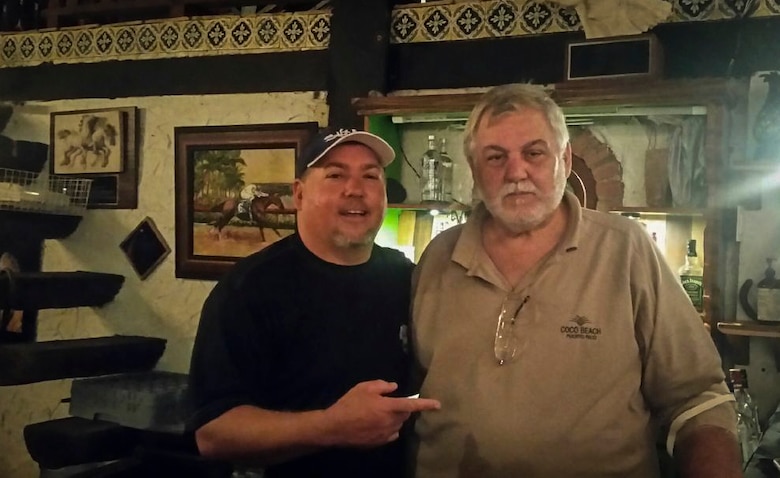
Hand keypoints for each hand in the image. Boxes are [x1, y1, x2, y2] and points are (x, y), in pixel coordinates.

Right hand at [322, 380, 439, 447]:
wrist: (335, 427)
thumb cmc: (349, 404)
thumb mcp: (364, 388)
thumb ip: (382, 386)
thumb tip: (394, 387)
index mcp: (389, 407)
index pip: (412, 405)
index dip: (426, 404)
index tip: (438, 405)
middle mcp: (391, 422)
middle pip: (405, 415)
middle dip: (402, 409)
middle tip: (389, 403)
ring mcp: (386, 434)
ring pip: (398, 425)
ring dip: (395, 419)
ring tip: (379, 414)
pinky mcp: (379, 443)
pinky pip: (391, 435)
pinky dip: (389, 429)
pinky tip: (378, 425)